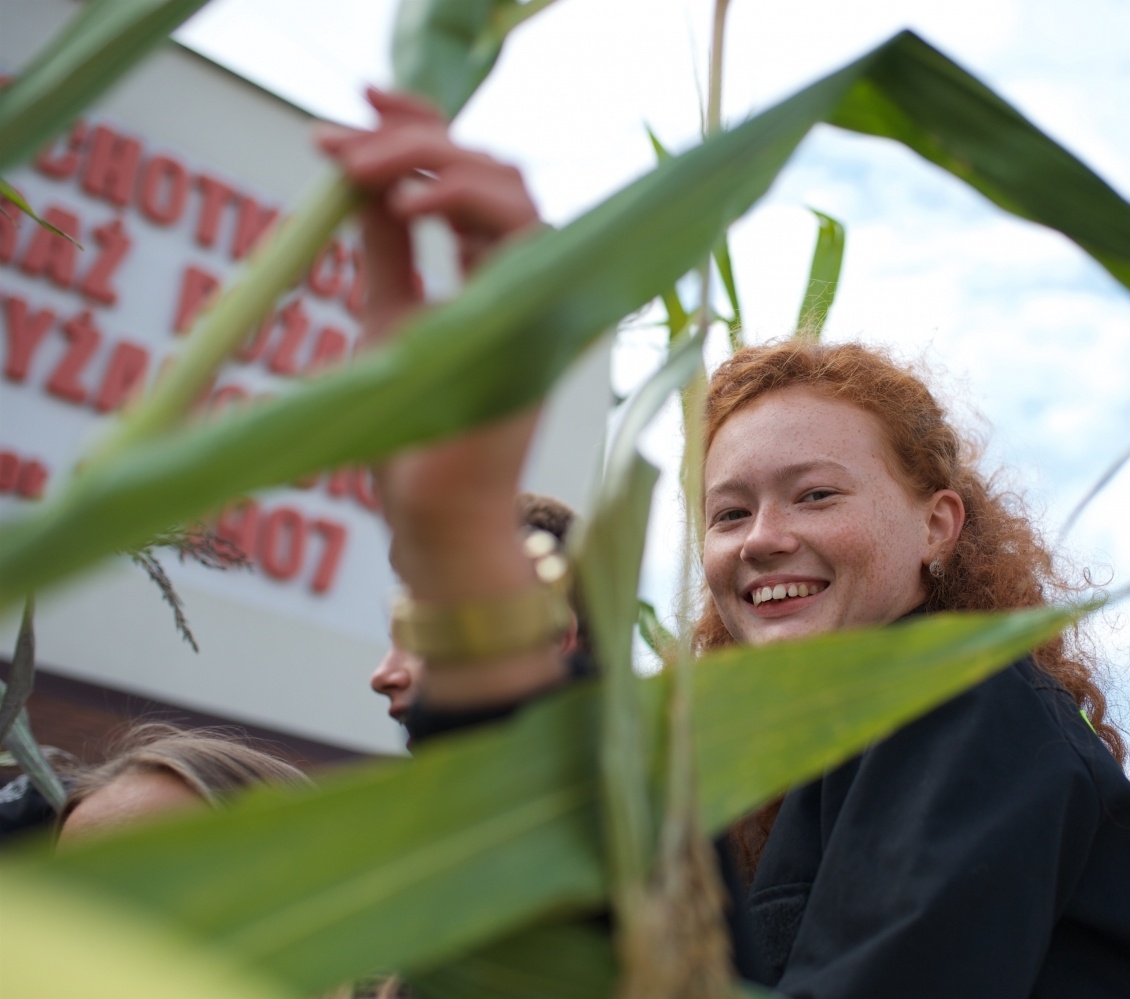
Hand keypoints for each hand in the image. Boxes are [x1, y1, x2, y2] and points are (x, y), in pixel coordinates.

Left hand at [319, 88, 560, 704]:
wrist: (433, 517)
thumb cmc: (413, 437)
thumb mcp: (386, 322)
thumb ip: (384, 252)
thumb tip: (355, 179)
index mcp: (489, 278)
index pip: (465, 179)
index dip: (420, 130)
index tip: (361, 102)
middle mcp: (522, 282)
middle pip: (490, 169)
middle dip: (416, 135)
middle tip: (347, 133)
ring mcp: (532, 300)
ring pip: (509, 186)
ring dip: (432, 160)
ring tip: (361, 164)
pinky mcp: (531, 322)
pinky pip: (516, 233)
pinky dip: (461, 201)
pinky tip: (403, 204)